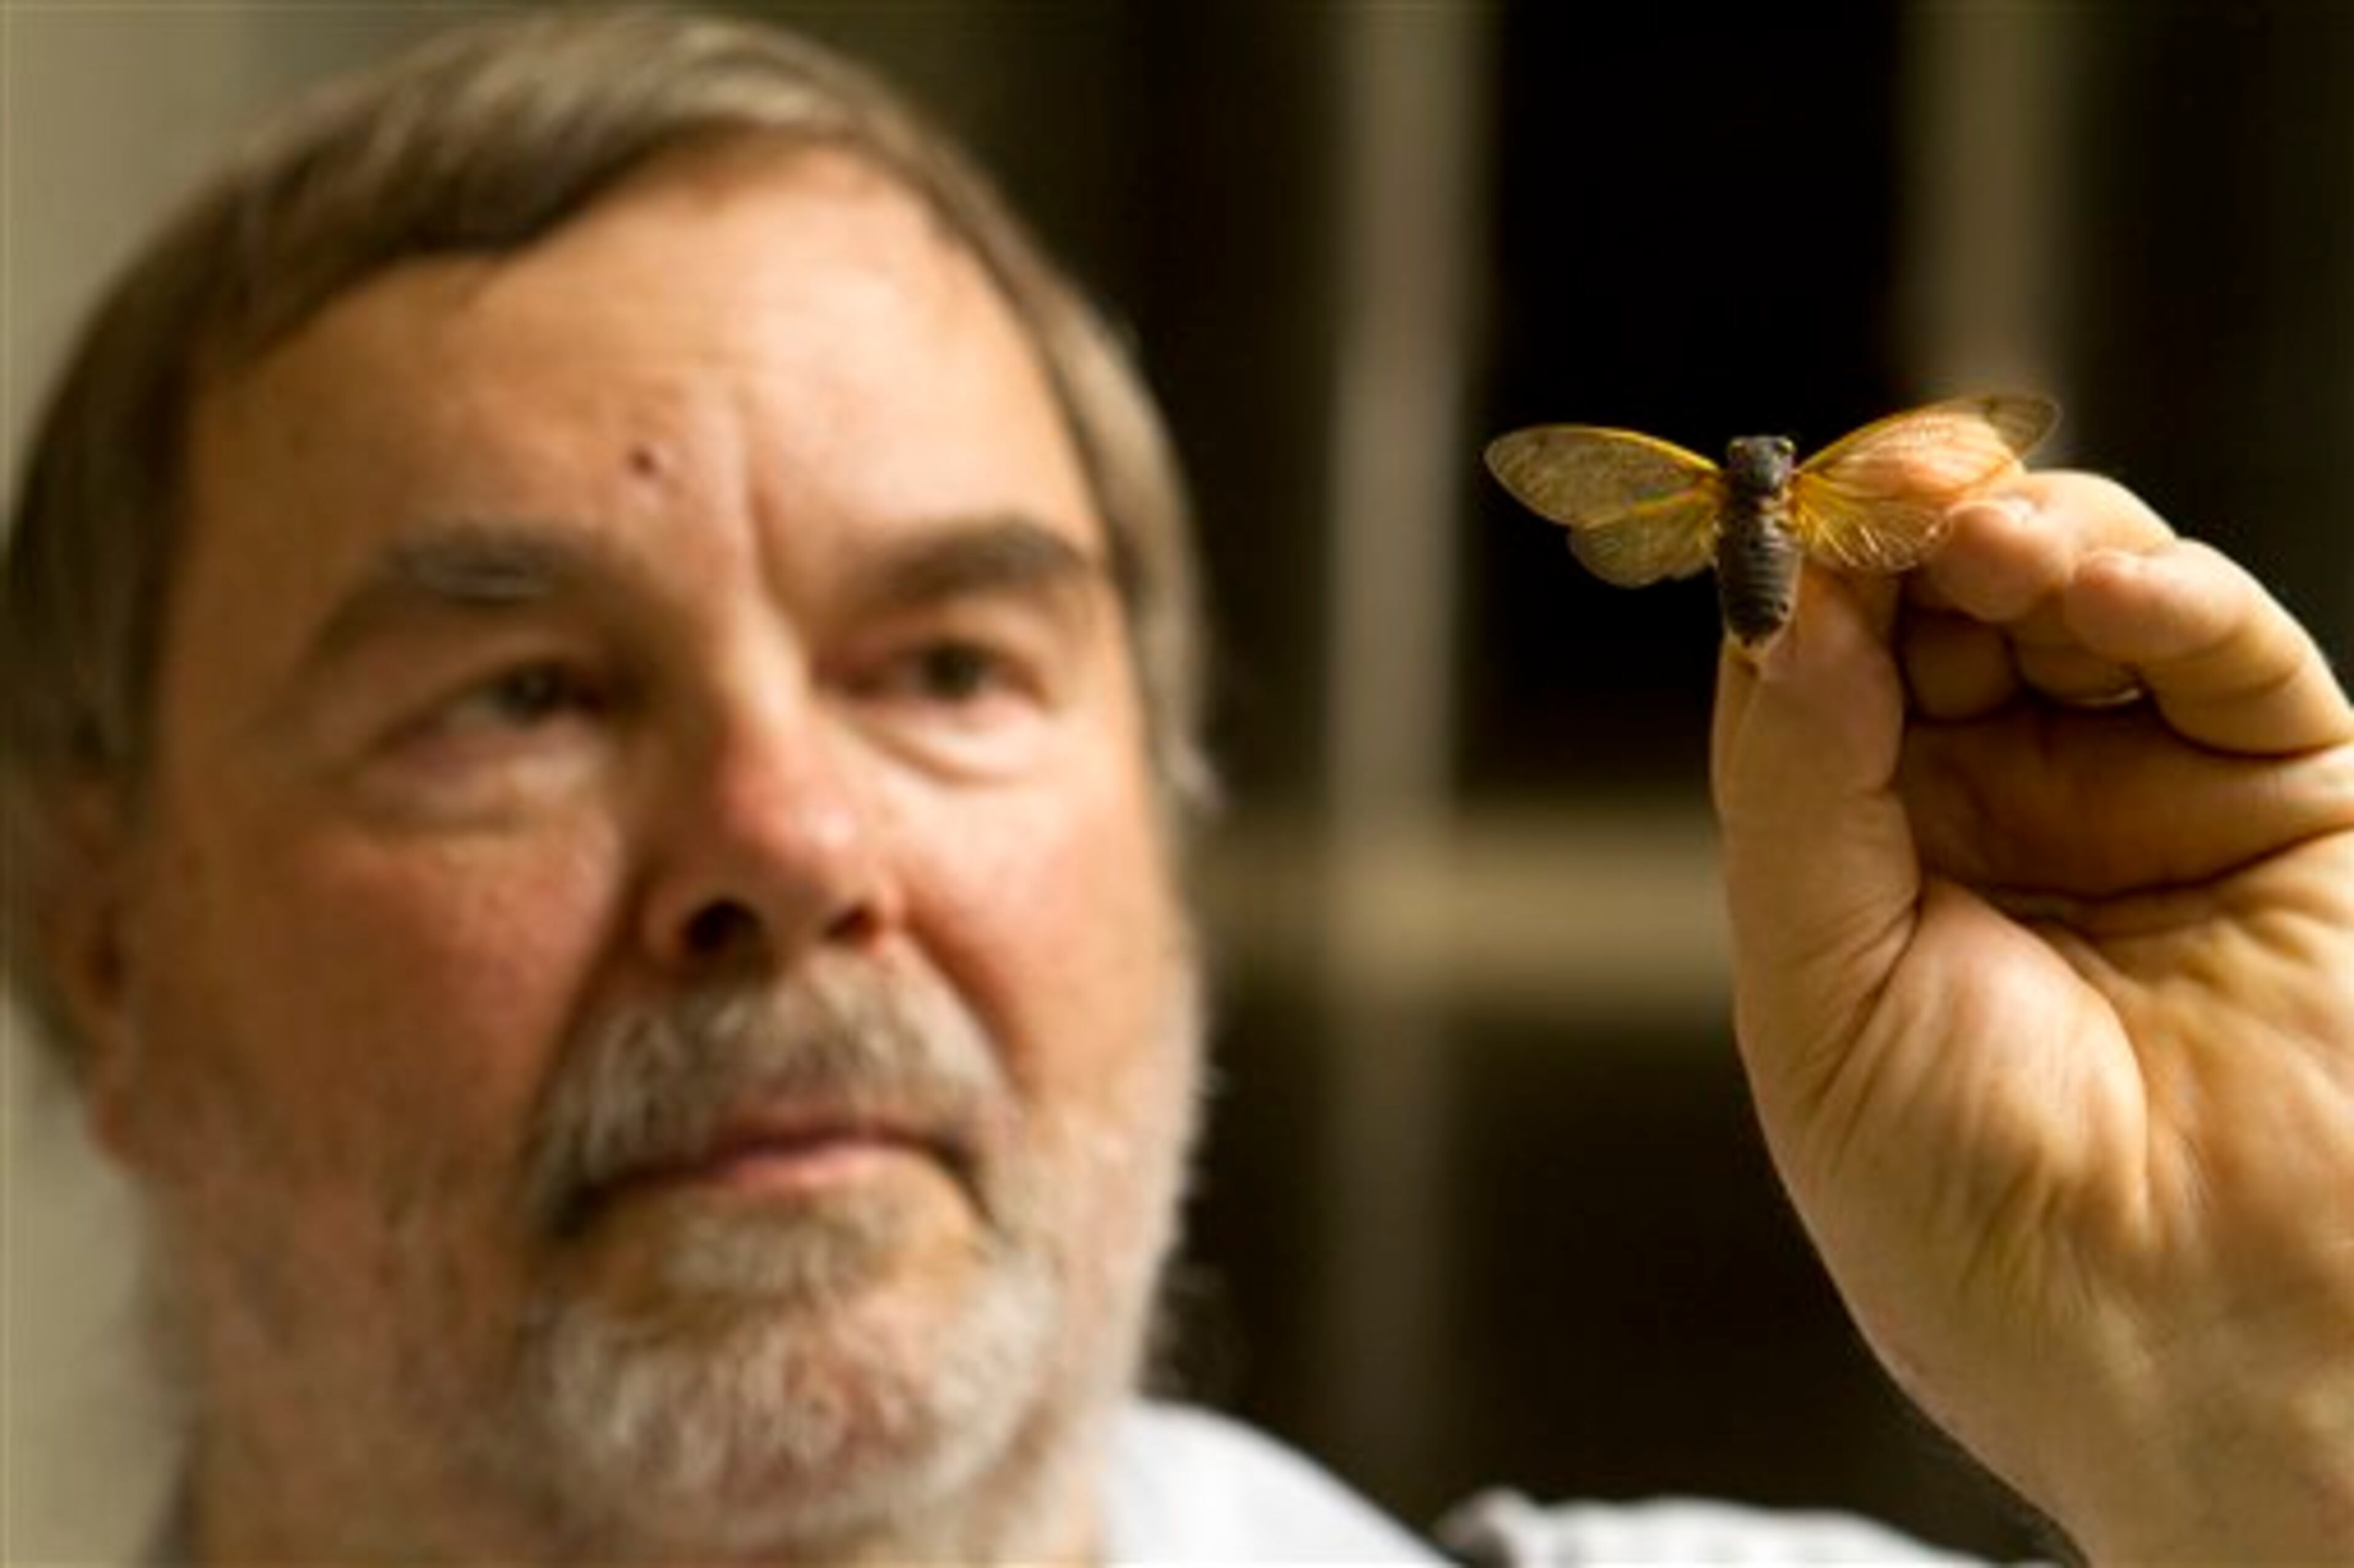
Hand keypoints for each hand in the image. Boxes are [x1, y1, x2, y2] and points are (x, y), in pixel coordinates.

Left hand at [1711, 472, 2353, 1562]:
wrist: (2201, 1362)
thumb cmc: (1980, 1223)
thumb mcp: (1822, 1003)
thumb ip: (1796, 790)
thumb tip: (1771, 599)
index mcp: (1864, 866)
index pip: (1823, 669)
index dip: (1807, 575)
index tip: (1783, 503)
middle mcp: (1999, 815)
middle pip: (1944, 602)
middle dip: (1911, 526)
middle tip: (1891, 492)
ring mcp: (2142, 794)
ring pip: (2077, 590)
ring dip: (2027, 532)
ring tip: (1987, 538)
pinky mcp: (2284, 796)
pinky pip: (2222, 651)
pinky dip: (2164, 588)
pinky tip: (2097, 579)